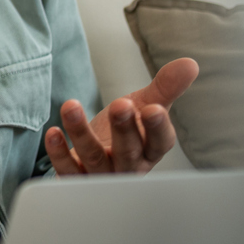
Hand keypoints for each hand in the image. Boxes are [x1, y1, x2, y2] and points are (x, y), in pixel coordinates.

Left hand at [44, 58, 198, 175]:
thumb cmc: (126, 134)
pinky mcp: (76, 179)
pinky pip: (68, 171)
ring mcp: (102, 175)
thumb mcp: (145, 107)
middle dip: (124, 129)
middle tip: (120, 105)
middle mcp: (128, 166)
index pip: (160, 142)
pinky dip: (60, 154)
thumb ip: (165, 88)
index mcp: (149, 150)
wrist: (94, 160)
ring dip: (82, 132)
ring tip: (71, 106)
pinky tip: (53, 133)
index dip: (157, 128)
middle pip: (128, 151)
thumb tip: (190, 64)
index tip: (154, 109)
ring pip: (94, 158)